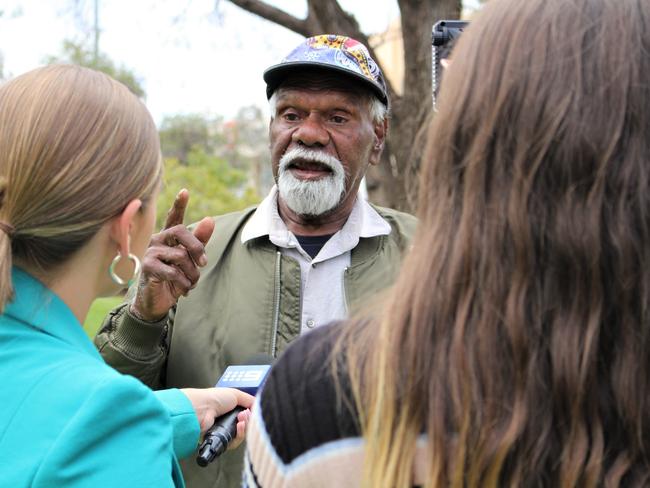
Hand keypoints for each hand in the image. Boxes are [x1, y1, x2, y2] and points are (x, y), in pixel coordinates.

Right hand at [131, 189, 214, 320]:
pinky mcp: (148, 268)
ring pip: (181, 256)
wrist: (157, 302)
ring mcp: (150, 253)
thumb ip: (199, 241)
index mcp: (168, 238)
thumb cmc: (174, 279)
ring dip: (192, 273)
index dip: (179, 204)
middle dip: (197, 247)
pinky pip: (174, 272)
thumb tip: (210, 219)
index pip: (174, 218)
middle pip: (181, 231)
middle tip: (203, 263)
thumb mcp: (190, 261)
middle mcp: (157, 240)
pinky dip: (184, 283)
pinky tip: (184, 290)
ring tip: (191, 283)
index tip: (185, 191)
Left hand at [181, 387, 254, 448]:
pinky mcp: (221, 441)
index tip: (253, 409)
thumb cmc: (215, 398)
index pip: (246, 414)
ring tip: (242, 419)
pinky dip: (240, 434)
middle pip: (246, 425)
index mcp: (230, 408)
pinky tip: (239, 426)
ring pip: (243, 434)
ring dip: (246, 426)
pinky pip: (236, 442)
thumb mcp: (236, 394)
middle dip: (250, 419)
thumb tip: (259, 406)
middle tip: (246, 413)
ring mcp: (224, 431)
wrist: (202, 409)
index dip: (251, 413)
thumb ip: (250, 400)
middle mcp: (227, 420)